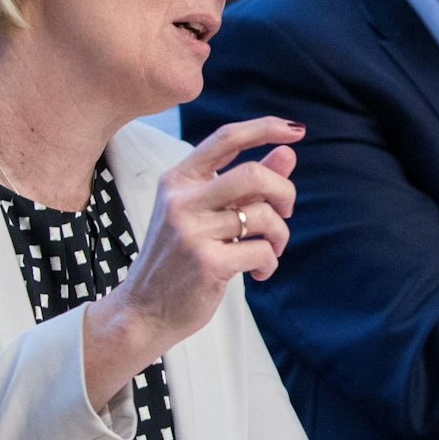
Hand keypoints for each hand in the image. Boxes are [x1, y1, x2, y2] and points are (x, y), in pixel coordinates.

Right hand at [82, 117, 304, 407]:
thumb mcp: (205, 214)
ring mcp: (191, 232)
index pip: (226, 138)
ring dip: (279, 236)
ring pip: (264, 216)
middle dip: (284, 191)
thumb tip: (288, 151)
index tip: (295, 131)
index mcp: (178, 180)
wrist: (143, 311)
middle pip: (254, 174)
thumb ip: (244, 185)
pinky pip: (261, 250)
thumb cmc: (179, 259)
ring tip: (270, 250)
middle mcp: (181, 200)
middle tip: (285, 212)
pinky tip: (259, 272)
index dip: (265, 128)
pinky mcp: (207, 263)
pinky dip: (270, 262)